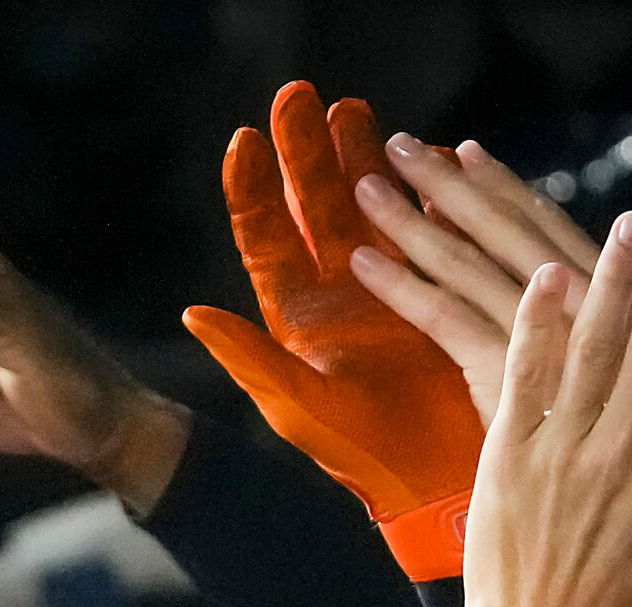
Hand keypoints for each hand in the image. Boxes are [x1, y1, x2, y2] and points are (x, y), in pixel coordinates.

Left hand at [182, 82, 490, 577]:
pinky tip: (428, 157)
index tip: (244, 139)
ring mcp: (390, 285)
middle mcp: (337, 290)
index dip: (253, 186)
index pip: (265, 235)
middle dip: (309, 149)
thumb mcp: (299, 408)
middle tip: (303, 96)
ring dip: (364, 156)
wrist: (435, 484)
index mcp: (295, 314)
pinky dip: (428, 192)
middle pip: (317, 203)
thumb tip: (191, 313)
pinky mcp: (441, 289)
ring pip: (372, 204)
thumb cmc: (360, 459)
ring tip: (358, 112)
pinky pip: (432, 226)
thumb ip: (249, 358)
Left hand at [347, 137, 600, 424]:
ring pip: (468, 266)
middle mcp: (581, 305)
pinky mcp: (504, 380)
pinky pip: (445, 322)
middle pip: (503, 231)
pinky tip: (362, 262)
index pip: (545, 227)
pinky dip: (403, 287)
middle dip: (449, 185)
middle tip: (399, 142)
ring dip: (414, 220)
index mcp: (611, 298)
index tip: (464, 151)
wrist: (624, 516)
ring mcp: (543, 340)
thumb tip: (561, 296)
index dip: (502, 188)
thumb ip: (605, 340)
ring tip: (369, 181)